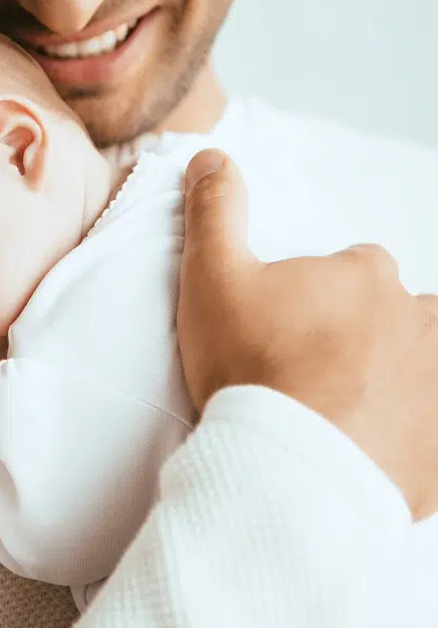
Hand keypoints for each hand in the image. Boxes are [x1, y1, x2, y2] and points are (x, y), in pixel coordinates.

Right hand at [177, 149, 437, 519]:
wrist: (287, 473)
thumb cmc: (250, 367)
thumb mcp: (211, 279)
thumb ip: (213, 213)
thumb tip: (212, 155)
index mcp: (364, 275)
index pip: (348, 269)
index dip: (312, 298)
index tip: (281, 330)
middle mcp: (417, 319)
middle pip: (389, 316)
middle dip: (357, 336)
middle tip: (305, 374)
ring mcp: (437, 382)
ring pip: (417, 366)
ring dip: (391, 379)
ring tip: (340, 412)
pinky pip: (426, 427)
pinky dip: (405, 432)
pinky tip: (362, 448)